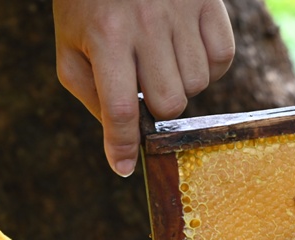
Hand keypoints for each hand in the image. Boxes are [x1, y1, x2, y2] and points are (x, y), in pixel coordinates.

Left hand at [53, 0, 234, 176]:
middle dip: (156, 104)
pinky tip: (187, 50)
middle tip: (144, 82)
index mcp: (106, 35)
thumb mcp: (71, 43)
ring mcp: (181, 12)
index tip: (123, 168)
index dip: (122, 144)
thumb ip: (90, 93)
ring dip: (181, 83)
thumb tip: (122, 138)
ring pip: (197, 85)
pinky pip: (222, 59)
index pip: (120, 108)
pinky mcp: (209, 4)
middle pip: (169, 103)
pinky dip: (208, 66)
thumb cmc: (90, 1)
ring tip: (162, 58)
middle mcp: (146, 23)